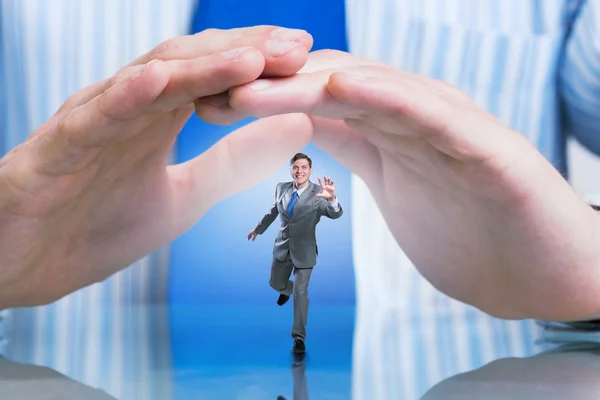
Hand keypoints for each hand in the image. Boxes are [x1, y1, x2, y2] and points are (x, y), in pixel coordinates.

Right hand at [0, 26, 313, 307]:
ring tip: (250, 57)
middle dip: (245, 53)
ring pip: (148, 82)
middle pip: (191, 65)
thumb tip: (291, 130)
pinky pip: (91, 118)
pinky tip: (159, 81)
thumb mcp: (184, 197)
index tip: (308, 58)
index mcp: (156, 119)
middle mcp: (126, 109)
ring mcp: (90, 124)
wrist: (21, 267)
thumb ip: (232, 165)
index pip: (214, 77)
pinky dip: (126, 97)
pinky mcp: (54, 150)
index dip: (260, 63)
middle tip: (298, 48)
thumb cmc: (93, 226)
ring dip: (200, 67)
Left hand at [217, 50, 599, 320]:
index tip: (203, 102)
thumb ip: (357, 143)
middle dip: (268, 85)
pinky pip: (429, 116)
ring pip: (372, 91)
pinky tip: (346, 86)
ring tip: (254, 79)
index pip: (314, 99)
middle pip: (331, 86)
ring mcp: (449, 125)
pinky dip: (389, 98)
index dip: (259, 98)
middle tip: (208, 86)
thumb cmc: (468, 228)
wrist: (541, 269)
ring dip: (309, 83)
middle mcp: (414, 114)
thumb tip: (311, 123)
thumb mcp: (393, 180)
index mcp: (388, 126)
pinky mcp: (486, 147)